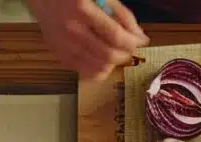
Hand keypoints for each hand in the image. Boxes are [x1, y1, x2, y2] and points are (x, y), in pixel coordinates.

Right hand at [27, 0, 147, 81]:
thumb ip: (122, 14)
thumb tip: (139, 37)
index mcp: (82, 10)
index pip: (115, 35)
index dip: (133, 42)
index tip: (141, 41)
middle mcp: (71, 30)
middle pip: (108, 55)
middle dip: (126, 54)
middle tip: (129, 47)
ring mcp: (63, 46)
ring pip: (98, 68)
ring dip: (114, 63)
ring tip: (116, 52)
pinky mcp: (59, 55)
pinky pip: (84, 72)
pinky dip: (98, 70)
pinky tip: (102, 60)